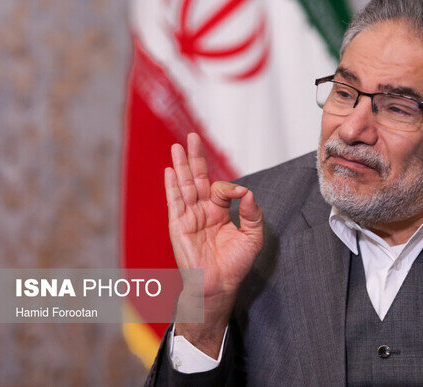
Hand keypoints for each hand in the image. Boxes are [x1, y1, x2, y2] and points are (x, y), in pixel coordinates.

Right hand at [165, 133, 262, 355]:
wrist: (220, 285)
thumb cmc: (234, 265)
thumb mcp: (252, 236)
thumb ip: (252, 213)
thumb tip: (247, 192)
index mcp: (219, 211)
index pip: (221, 188)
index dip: (231, 187)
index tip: (241, 194)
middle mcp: (202, 210)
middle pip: (197, 178)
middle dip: (195, 157)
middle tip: (192, 137)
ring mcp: (189, 217)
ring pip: (184, 185)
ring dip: (181, 165)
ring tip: (177, 146)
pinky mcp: (179, 225)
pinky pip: (175, 202)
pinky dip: (172, 186)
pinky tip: (170, 171)